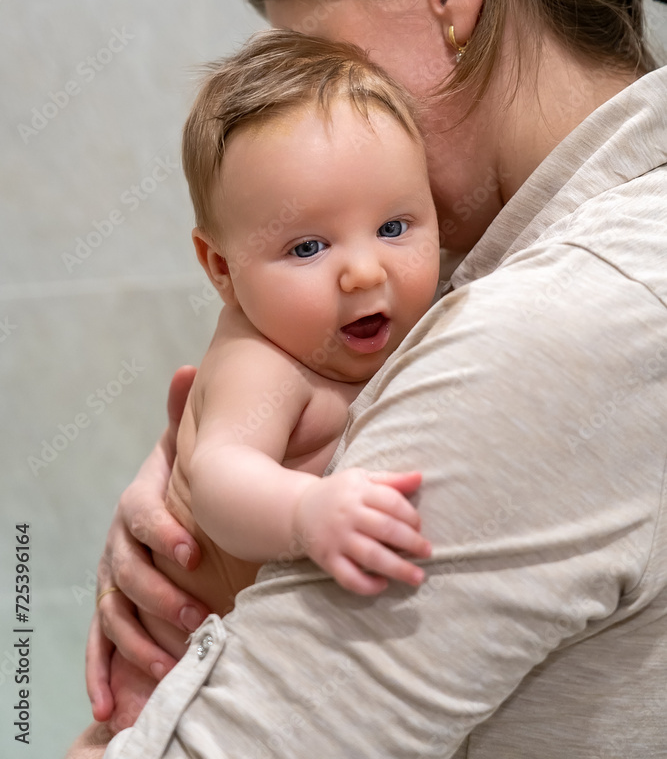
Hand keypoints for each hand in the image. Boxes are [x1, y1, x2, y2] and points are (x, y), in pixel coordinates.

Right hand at [86, 366, 209, 721]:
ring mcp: (115, 581)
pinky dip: (103, 677)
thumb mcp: (185, 453)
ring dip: (140, 640)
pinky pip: (102, 648)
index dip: (163, 531)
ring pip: (117, 614)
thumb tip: (186, 366)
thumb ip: (183, 417)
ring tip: (173, 662)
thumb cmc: (184, 486)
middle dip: (158, 596)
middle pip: (127, 573)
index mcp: (138, 504)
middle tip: (196, 616)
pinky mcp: (115, 615)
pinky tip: (109, 707)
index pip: (141, 516)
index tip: (192, 550)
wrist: (175, 518)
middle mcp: (119, 543)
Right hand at [293, 469, 430, 593]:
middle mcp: (348, 514)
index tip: (420, 527)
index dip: (411, 516)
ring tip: (418, 576)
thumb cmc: (339, 493)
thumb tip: (420, 477)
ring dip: (398, 568)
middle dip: (412, 543)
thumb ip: (391, 480)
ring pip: (371, 556)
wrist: (298, 508)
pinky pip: (348, 577)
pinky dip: (367, 585)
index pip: (391, 502)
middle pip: (385, 529)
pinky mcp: (327, 559)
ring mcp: (337, 538)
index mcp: (358, 491)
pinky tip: (383, 584)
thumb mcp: (362, 478)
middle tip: (427, 552)